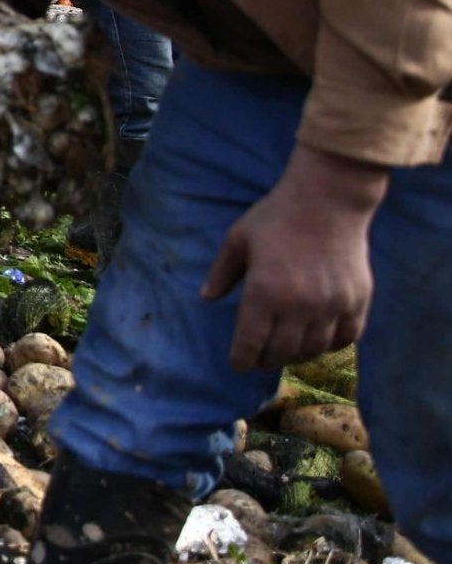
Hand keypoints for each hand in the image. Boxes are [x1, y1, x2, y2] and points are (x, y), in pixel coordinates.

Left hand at [203, 143, 384, 370]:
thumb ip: (222, 272)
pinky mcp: (357, 300)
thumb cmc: (276, 217)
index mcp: (264, 293)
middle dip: (267, 360)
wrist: (328, 199)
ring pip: (313, 350)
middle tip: (260, 358)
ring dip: (297, 355)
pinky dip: (331, 345)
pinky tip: (319, 340)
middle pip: (282, 352)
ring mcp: (332, 305)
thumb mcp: (238, 240)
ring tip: (287, 351)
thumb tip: (206, 298)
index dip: (242, 360)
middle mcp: (299, 306)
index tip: (238, 364)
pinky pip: (347, 338)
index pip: (251, 344)